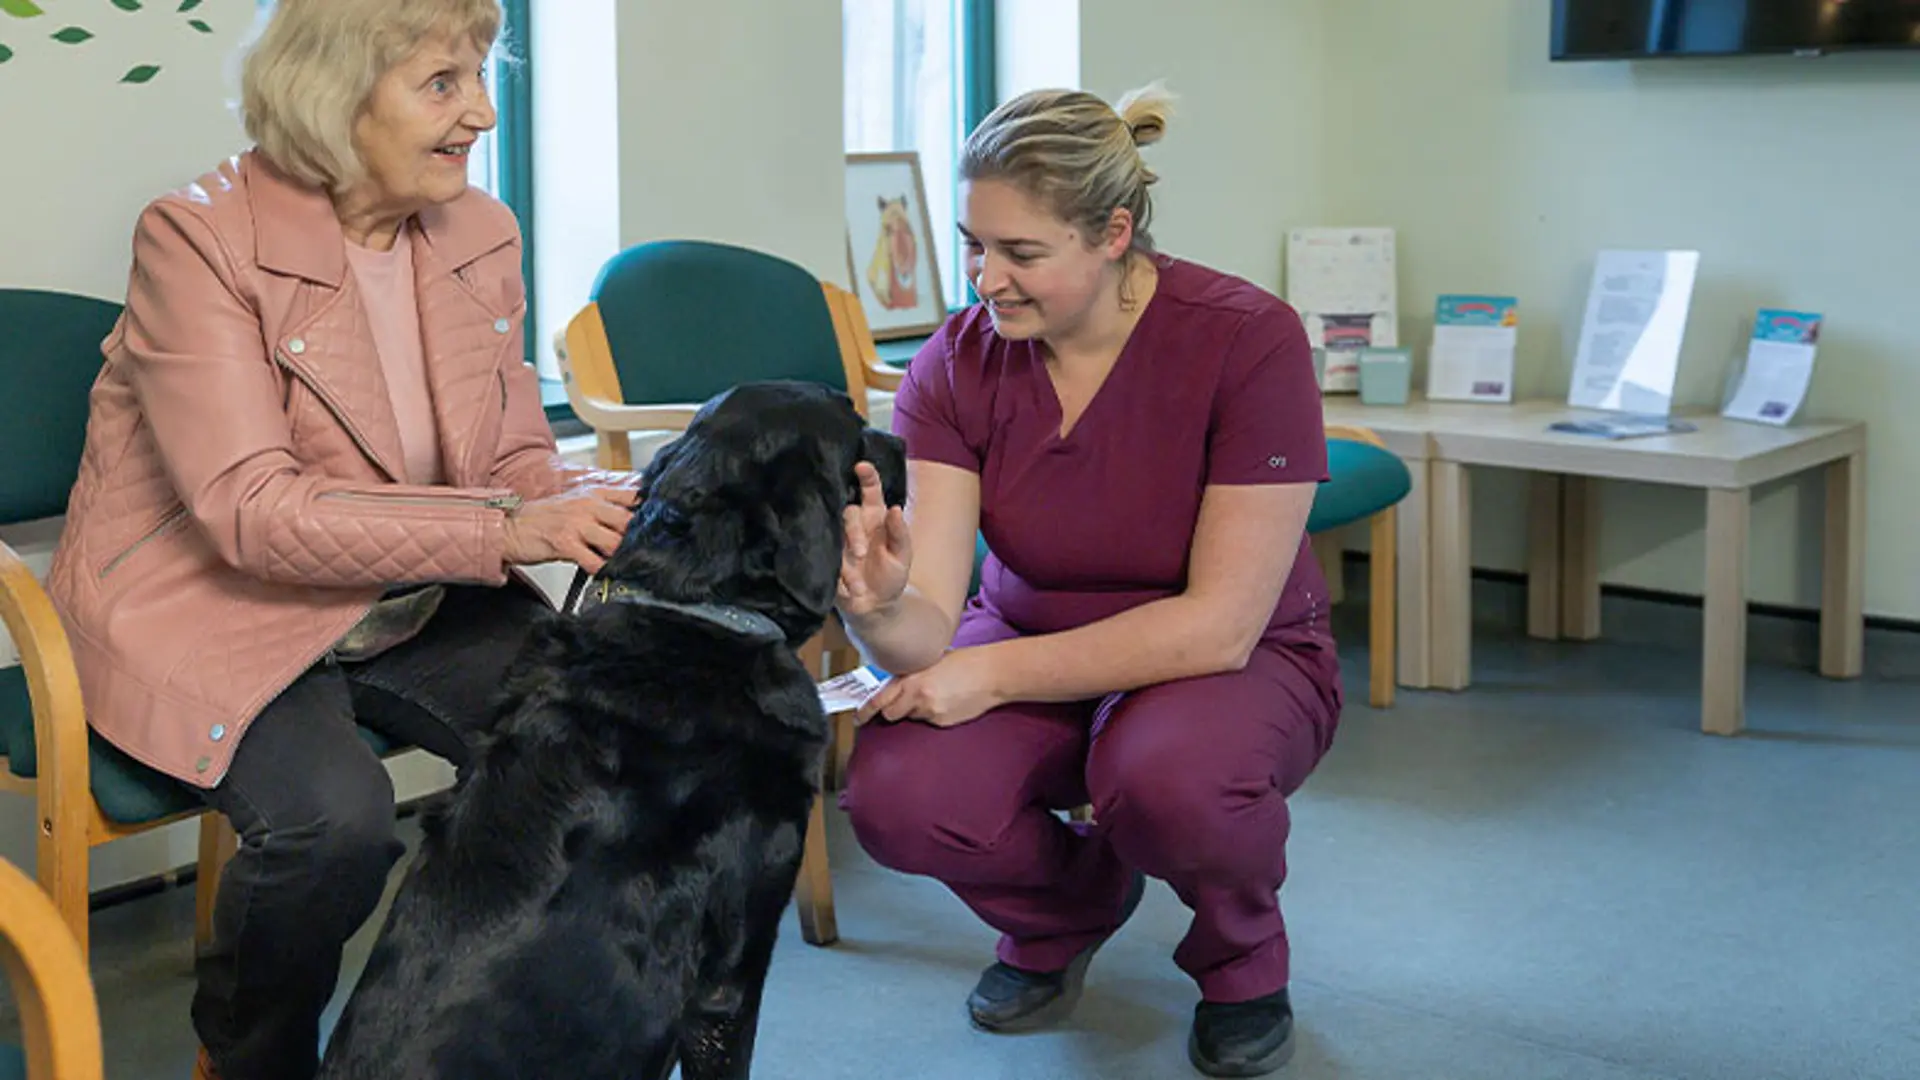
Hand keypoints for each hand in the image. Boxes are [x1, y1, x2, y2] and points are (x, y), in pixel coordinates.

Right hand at [501, 485, 637, 572]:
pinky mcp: (565, 542)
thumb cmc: (544, 519)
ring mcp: (576, 523)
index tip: (655, 525)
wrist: (509, 527)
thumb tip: (631, 522)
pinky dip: (600, 570)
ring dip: (618, 557)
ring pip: (614, 543)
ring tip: (616, 563)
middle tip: (637, 553)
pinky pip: (594, 561)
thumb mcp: (577, 503)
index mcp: (594, 493)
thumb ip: (603, 509)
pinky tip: (599, 571)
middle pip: (628, 522)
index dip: (647, 511)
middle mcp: (587, 504)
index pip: (632, 496)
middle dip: (635, 540)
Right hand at [837, 461, 910, 617]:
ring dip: (845, 554)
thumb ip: (900, 534)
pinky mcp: (826, 557)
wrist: (875, 608)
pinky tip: (849, 586)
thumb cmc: (891, 577)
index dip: (867, 477)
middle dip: (853, 530)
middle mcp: (855, 525)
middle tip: (861, 554)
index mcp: (875, 518)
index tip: (862, 465)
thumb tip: (895, 509)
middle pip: (847, 511)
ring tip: (858, 581)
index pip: (870, 491)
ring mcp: (838, 541)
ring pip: (832, 531)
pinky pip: (824, 555)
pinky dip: (839, 574)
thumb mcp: (903, 557)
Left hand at [855, 647, 1002, 728]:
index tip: (859, 718)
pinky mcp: (942, 722)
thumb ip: (911, 674)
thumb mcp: (930, 661)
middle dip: (894, 710)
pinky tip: (948, 701)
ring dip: (916, 710)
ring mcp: (930, 712)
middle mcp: (917, 697)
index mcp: (911, 678)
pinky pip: (929, 722)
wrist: (991, 674)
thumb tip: (897, 686)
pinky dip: (933, 714)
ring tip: (936, 695)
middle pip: (892, 714)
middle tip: (905, 701)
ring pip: (912, 717)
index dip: (866, 711)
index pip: (879, 699)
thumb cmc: (964, 662)